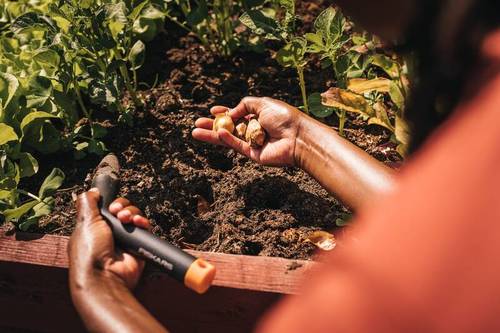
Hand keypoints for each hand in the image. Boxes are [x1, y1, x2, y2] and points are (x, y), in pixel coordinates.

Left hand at [68, 189, 150, 289]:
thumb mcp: (84, 222)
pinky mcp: (138, 246)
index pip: (107, 208)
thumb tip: (92, 191)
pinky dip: (143, 223)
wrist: (104, 275)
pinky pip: (145, 229)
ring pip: (135, 217)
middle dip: (123, 207)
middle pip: (123, 210)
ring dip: (132, 214)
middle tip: (118, 213)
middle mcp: (110, 234)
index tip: (110, 206)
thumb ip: (88, 203)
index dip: (111, 203)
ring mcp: (125, 240)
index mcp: (94, 228)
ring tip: (127, 220)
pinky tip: (138, 224)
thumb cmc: (89, 253)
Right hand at [192, 97, 306, 165]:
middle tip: (197, 123)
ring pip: (228, 138)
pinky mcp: (253, 154)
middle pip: (229, 127)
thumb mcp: (263, 103)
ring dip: (212, 135)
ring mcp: (253, 142)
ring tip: (195, 132)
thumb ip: (244, 105)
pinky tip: (217, 133)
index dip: (225, 112)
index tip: (212, 110)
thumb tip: (230, 113)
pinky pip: (236, 145)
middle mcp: (254, 129)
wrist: (298, 138)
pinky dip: (227, 139)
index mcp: (259, 115)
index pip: (238, 114)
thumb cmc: (285, 118)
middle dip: (213, 125)